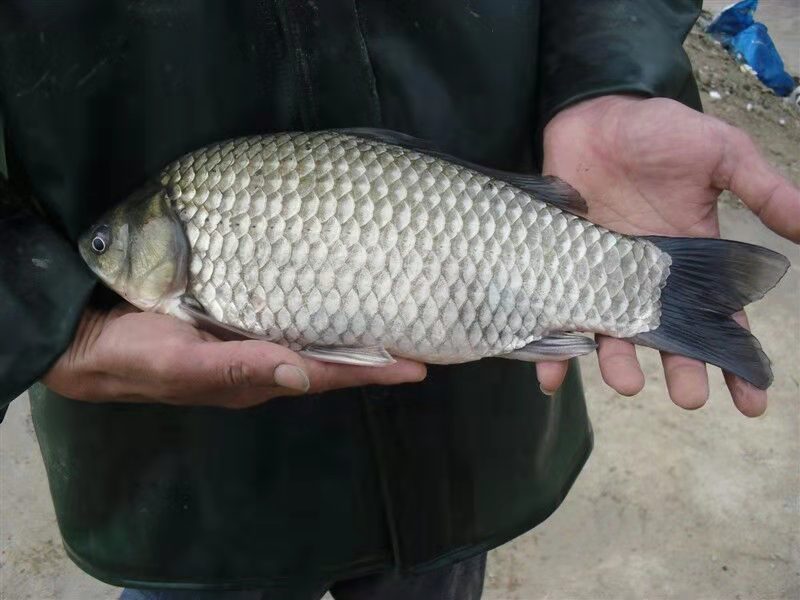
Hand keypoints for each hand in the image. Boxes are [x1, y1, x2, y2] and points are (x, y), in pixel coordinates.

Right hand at [43, 303, 426, 407]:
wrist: (85, 338)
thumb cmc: (132, 354)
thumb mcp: (181, 362)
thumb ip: (237, 368)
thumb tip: (301, 375)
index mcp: (256, 377)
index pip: (328, 374)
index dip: (373, 370)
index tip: (419, 364)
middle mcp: (262, 361)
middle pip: (331, 358)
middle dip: (375, 352)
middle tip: (420, 333)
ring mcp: (249, 339)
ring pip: (313, 336)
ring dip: (353, 330)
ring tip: (392, 314)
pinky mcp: (232, 316)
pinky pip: (287, 314)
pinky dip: (318, 308)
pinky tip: (333, 293)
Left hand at [539, 95, 799, 415]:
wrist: (595, 113)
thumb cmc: (659, 132)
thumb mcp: (721, 155)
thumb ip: (763, 190)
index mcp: (690, 260)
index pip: (721, 319)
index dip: (736, 361)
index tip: (751, 400)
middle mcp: (646, 279)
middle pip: (668, 338)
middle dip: (681, 370)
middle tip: (688, 397)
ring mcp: (600, 277)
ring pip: (613, 335)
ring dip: (620, 364)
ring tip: (627, 382)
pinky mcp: (560, 269)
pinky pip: (555, 315)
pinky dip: (551, 349)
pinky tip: (552, 377)